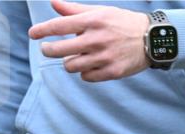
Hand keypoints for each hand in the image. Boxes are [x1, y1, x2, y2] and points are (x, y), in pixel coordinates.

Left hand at [30, 0, 150, 82]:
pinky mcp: (112, 72)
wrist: (152, 39)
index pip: (58, 26)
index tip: (33, 34)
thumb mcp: (100, 11)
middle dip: (49, 50)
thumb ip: (75, 10)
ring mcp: (104, 57)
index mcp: (92, 21)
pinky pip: (87, 77)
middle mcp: (96, 39)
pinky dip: (84, 72)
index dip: (42, 30)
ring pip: (71, 66)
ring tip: (72, 58)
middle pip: (59, 50)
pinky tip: (89, 66)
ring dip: (68, 62)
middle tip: (47, 49)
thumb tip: (53, 2)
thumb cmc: (122, 23)